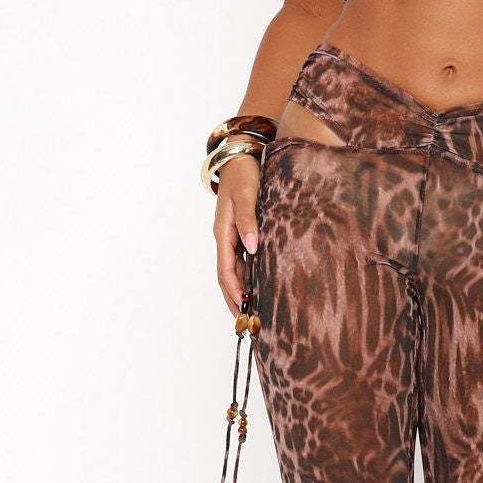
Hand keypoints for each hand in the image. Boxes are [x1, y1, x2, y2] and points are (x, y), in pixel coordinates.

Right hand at [214, 153, 261, 316]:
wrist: (241, 157)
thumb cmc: (244, 175)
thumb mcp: (247, 195)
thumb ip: (249, 221)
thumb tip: (252, 248)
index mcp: (223, 232)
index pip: (225, 270)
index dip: (234, 291)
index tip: (244, 308)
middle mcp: (226, 238)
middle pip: (227, 277)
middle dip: (235, 300)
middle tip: (247, 324)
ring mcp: (233, 237)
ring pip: (234, 272)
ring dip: (241, 293)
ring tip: (253, 314)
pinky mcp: (242, 234)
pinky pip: (243, 262)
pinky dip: (248, 278)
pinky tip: (259, 289)